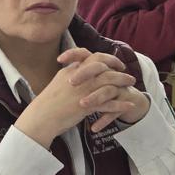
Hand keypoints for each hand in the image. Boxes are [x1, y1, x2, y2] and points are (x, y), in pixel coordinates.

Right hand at [14, 48, 141, 146]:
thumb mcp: (58, 81)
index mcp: (73, 71)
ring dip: (123, 83)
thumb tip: (78, 66)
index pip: (93, 57)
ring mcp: (84, 91)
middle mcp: (80, 78)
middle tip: (128, 74)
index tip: (115, 63)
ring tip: (132, 86)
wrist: (42, 117)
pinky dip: (120, 104)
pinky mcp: (87, 106)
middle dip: (119, 69)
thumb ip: (70, 72)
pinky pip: (109, 104)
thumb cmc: (48, 102)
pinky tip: (129, 106)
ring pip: (109, 83)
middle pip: (105, 68)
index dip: (107, 58)